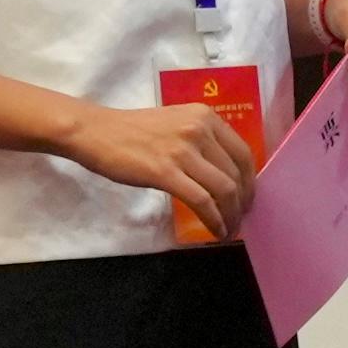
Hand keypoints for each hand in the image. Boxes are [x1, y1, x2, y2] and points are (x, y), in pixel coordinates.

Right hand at [58, 92, 270, 235]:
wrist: (96, 132)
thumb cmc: (133, 131)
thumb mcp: (177, 124)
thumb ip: (201, 140)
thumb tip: (223, 172)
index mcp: (205, 116)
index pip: (243, 153)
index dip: (251, 181)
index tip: (248, 198)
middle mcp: (200, 130)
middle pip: (237, 173)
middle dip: (243, 202)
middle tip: (240, 219)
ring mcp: (183, 150)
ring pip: (223, 189)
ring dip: (232, 215)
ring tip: (229, 230)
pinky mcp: (166, 171)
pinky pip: (202, 201)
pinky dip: (214, 220)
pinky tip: (216, 231)